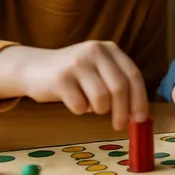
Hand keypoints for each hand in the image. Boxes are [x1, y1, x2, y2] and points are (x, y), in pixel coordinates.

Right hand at [0, 41, 148, 130]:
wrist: (33, 68)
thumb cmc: (73, 74)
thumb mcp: (98, 70)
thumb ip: (118, 84)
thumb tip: (139, 114)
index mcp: (109, 49)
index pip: (133, 75)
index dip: (140, 99)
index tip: (142, 119)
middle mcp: (95, 51)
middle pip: (119, 88)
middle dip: (123, 112)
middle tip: (119, 126)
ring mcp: (77, 63)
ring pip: (101, 98)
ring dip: (98, 110)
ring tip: (89, 105)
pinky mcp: (60, 78)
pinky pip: (79, 106)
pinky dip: (79, 110)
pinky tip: (73, 101)